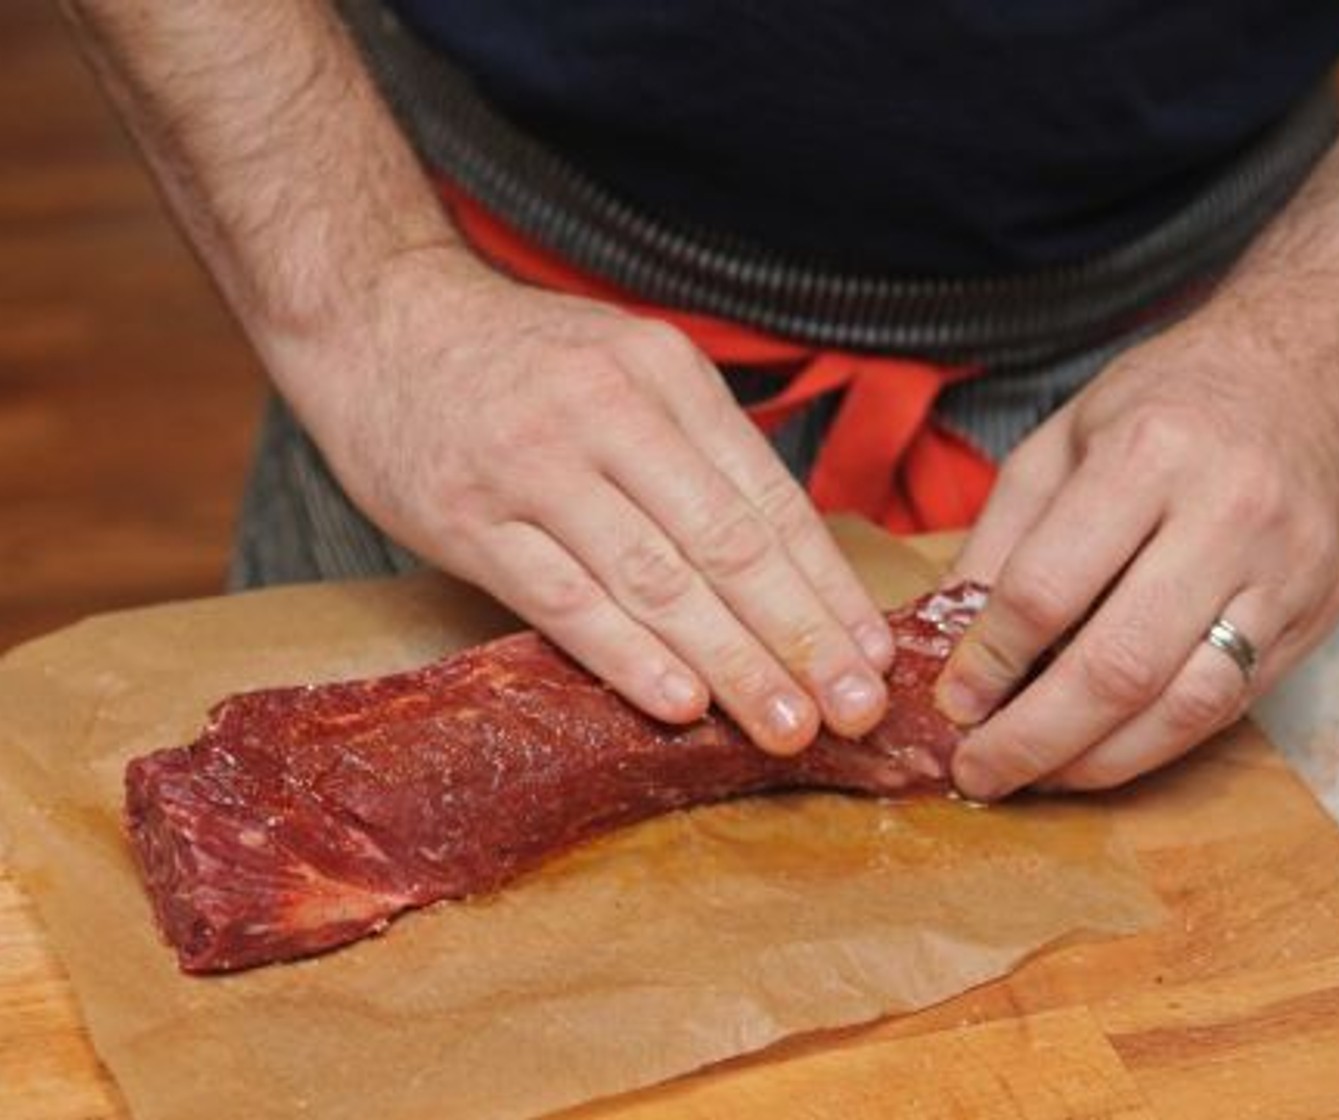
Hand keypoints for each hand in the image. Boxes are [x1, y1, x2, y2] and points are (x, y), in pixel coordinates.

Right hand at [282, 248, 893, 753]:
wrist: (379, 317)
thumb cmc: (520, 362)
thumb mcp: (625, 368)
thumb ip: (697, 452)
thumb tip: (786, 564)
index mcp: (665, 375)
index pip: (768, 499)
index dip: (828, 586)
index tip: (874, 653)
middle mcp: (607, 412)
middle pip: (726, 544)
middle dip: (801, 637)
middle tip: (855, 709)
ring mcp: (533, 465)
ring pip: (654, 579)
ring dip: (731, 663)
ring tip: (787, 725)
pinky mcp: (467, 518)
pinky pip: (561, 598)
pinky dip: (627, 656)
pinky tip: (680, 705)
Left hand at [934, 304, 1338, 797]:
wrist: (1308, 372)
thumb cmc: (1167, 401)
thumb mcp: (1062, 439)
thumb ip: (1002, 536)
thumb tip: (948, 634)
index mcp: (1147, 457)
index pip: (1048, 588)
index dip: (989, 660)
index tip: (952, 701)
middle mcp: (1228, 517)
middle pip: (1119, 665)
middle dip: (1035, 736)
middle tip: (978, 772)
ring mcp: (1285, 573)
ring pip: (1185, 705)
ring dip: (1098, 761)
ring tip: (1036, 777)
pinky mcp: (1317, 614)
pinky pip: (1230, 704)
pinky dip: (1158, 743)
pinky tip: (1103, 752)